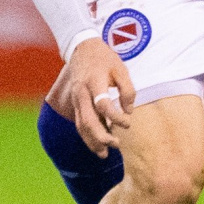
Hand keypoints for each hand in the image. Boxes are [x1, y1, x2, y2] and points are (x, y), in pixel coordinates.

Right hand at [67, 38, 136, 157]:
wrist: (81, 49)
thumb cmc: (105, 59)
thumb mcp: (121, 68)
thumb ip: (127, 90)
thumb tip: (128, 111)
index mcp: (94, 82)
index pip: (102, 105)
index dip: (115, 117)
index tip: (128, 123)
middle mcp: (82, 93)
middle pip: (88, 120)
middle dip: (101, 137)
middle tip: (116, 144)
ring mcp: (76, 99)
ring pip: (81, 125)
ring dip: (92, 141)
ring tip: (105, 154)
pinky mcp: (75, 103)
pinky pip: (79, 123)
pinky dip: (87, 137)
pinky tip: (97, 146)